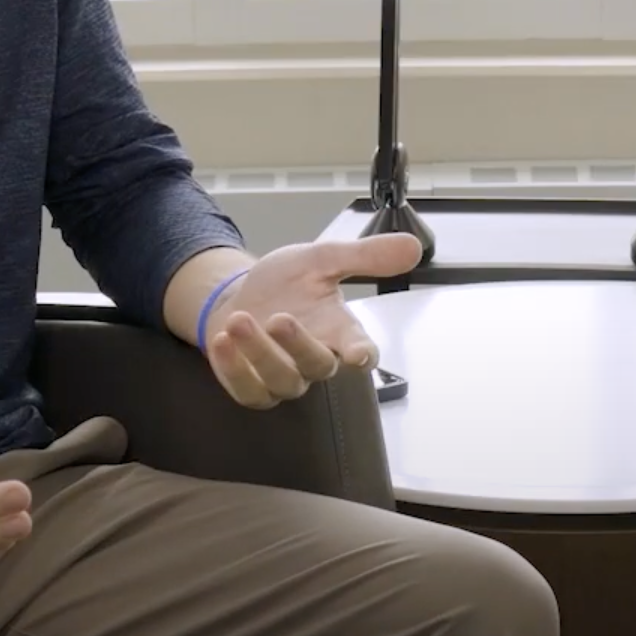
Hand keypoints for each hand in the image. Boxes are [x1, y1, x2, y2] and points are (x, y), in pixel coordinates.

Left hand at [204, 234, 422, 408]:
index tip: (359, 354)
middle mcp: (314, 358)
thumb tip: (413, 246)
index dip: (362, 354)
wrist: (240, 296)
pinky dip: (234, 369)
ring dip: (259, 352)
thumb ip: (365, 257)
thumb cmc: (286, 284)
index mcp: (338, 331)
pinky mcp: (252, 387)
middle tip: (278, 318)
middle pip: (317, 366)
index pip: (361, 350)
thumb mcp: (322, 259)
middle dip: (298, 345)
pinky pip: (247, 390)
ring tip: (240, 321)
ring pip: (280, 380)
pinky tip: (223, 343)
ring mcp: (283, 377)